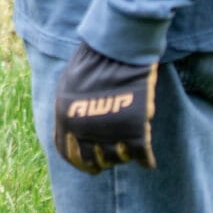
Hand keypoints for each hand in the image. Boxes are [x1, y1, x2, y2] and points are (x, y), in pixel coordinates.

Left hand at [53, 43, 158, 174]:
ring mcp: (109, 131)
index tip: (90, 164)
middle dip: (102, 161)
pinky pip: (141, 156)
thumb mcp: (68, 85)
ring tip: (127, 149)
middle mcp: (83, 129)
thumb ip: (70, 110)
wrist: (116, 48)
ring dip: (123, 157)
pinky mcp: (135, 129)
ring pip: (117, 159)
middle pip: (92, 160)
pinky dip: (145, 160)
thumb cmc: (92, 61)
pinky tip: (147, 161)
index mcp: (64, 117)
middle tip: (111, 157)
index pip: (67, 152)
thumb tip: (73, 133)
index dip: (79, 162)